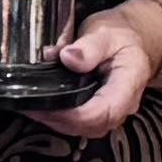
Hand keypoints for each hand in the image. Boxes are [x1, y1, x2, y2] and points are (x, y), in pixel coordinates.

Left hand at [35, 6, 161, 139]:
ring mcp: (113, 112)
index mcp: (130, 83)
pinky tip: (43, 107)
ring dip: (57, 122)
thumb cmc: (120, 35)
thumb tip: (68, 57)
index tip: (45, 104)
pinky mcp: (100, 112)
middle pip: (92, 125)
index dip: (71, 115)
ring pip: (85, 129)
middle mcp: (124, 104)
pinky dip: (61, 119)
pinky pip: (81, 124)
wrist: (130, 39)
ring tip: (32, 107)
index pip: (102, 112)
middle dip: (59, 120)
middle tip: (30, 105)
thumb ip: (90, 46)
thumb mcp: (106, 32)